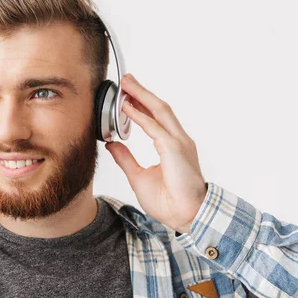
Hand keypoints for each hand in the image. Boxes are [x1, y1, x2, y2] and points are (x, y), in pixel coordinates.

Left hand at [105, 74, 206, 233]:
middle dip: (142, 92)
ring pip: (159, 112)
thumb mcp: (138, 176)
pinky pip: (154, 128)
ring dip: (142, 96)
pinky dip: (140, 116)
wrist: (185, 217)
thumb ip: (126, 158)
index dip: (142, 104)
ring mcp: (178, 143)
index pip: (156, 118)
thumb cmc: (169, 202)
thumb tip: (113, 144)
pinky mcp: (174, 150)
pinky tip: (126, 108)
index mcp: (172, 146)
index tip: (127, 94)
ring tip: (126, 85)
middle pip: (159, 108)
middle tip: (126, 80)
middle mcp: (178, 141)